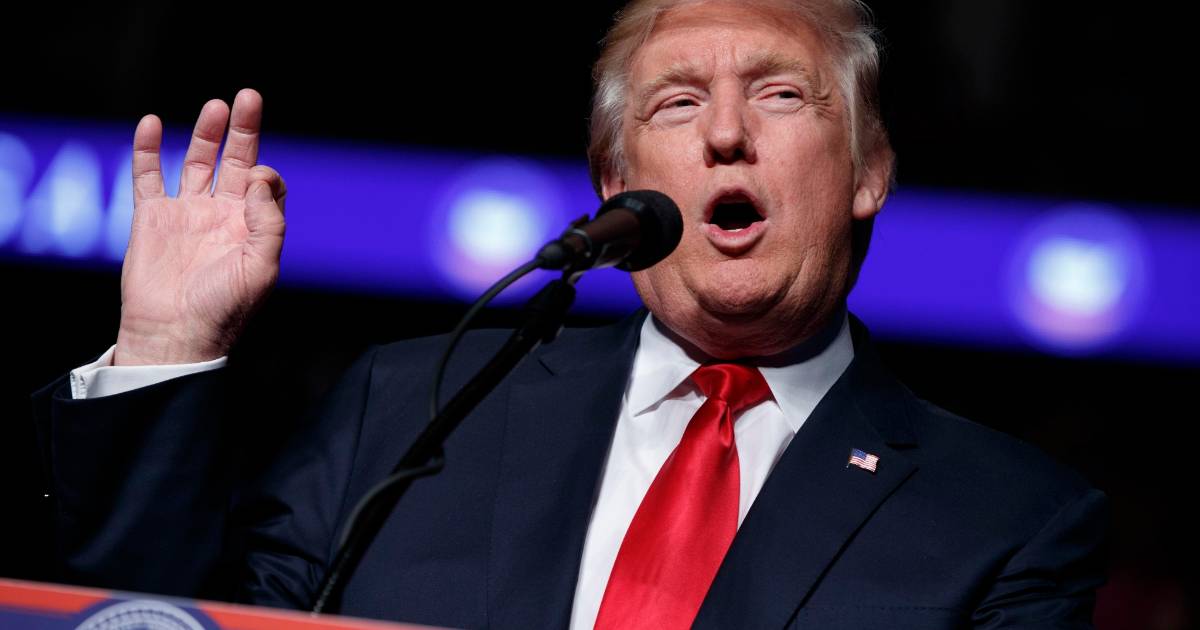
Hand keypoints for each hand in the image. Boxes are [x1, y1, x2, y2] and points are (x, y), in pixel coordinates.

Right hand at [113, 89, 285, 365]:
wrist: (174, 334)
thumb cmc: (223, 309)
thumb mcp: (261, 267)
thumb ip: (267, 221)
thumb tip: (257, 176)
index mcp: (251, 228)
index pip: (264, 185)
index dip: (265, 174)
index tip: (255, 179)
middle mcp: (221, 216)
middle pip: (235, 161)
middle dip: (243, 130)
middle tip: (248, 97)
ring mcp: (186, 214)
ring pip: (197, 162)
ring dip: (206, 133)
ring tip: (216, 106)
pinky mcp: (152, 217)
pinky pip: (148, 176)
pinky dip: (148, 149)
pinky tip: (152, 122)